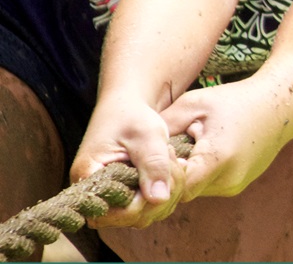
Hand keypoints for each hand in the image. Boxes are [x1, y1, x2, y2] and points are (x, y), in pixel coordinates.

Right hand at [72, 97, 184, 228]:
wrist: (127, 107)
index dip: (142, 203)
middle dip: (162, 195)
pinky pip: (149, 208)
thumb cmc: (131, 116)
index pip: (112, 213)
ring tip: (172, 160)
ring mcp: (112, 197)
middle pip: (132, 217)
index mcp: (89, 177)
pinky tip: (173, 168)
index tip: (161, 172)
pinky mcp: (126, 195)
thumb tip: (159, 199)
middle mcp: (95, 194)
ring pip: (145, 215)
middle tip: (173, 160)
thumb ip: (153, 164)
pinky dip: (168, 192)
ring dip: (168, 193)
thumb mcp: (146, 135)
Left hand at [160, 79, 290, 200]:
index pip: (174, 187)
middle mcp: (228, 179)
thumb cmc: (236, 100)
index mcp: (217, 159)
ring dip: (186, 174)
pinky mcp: (239, 185)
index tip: (151, 159)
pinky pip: (209, 186)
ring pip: (195, 190)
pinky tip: (203, 151)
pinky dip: (200, 173)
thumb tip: (135, 148)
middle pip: (182, 191)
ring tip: (187, 148)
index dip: (159, 175)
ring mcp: (236, 185)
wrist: (281, 105)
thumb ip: (163, 128)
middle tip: (163, 153)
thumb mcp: (194, 104)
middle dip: (170, 175)